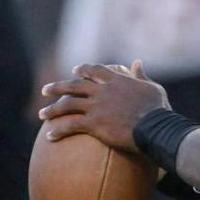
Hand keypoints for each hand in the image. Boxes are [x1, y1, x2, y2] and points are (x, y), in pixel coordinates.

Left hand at [39, 60, 169, 151]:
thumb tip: (137, 62)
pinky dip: (58, 130)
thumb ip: (141, 75)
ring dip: (52, 109)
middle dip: (58, 87)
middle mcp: (102, 91)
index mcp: (116, 80)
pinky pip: (70, 125)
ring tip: (42, 114)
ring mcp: (96, 106)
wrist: (155, 127)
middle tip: (45, 90)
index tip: (74, 71)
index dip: (82, 69)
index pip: (94, 70)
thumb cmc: (158, 109)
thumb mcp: (152, 87)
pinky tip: (49, 137)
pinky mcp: (93, 123)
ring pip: (67, 104)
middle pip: (74, 85)